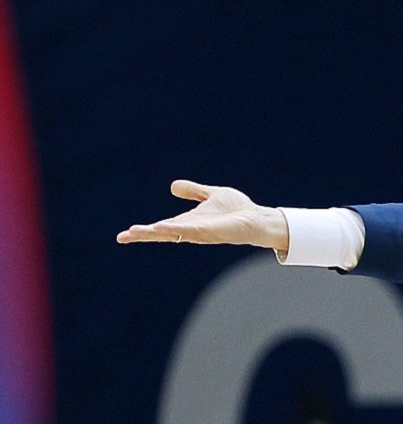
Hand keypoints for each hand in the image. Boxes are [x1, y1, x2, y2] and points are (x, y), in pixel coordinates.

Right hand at [117, 180, 288, 252]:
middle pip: (162, 234)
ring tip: (135, 232)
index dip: (144, 231)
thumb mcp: (211, 195)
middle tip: (123, 237)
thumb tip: (173, 186)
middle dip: (144, 235)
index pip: (162, 228)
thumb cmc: (237, 210)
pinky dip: (176, 230)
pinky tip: (163, 228)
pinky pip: (190, 231)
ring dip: (154, 233)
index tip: (125, 234)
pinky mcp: (211, 232)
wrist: (258, 218)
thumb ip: (193, 191)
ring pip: (172, 233)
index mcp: (188, 222)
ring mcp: (200, 232)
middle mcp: (191, 230)